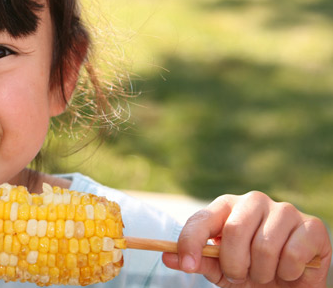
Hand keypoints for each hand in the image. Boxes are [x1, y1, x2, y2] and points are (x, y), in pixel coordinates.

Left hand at [163, 191, 330, 286]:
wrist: (289, 283)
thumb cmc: (250, 270)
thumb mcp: (220, 269)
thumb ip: (197, 260)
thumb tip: (168, 257)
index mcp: (226, 207)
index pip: (201, 219)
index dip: (190, 242)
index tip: (187, 266)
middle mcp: (254, 201)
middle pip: (234, 230)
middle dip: (234, 264)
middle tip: (240, 276)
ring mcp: (285, 210)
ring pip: (264, 246)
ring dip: (262, 272)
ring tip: (265, 274)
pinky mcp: (312, 226)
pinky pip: (293, 253)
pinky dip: (288, 272)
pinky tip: (288, 270)